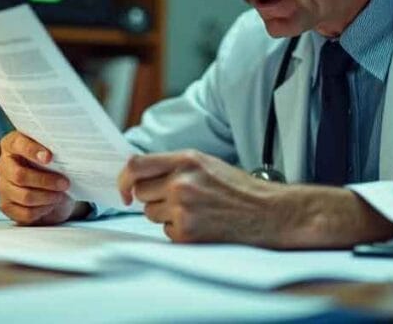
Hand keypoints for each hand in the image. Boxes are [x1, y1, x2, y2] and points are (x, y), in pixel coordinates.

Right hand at [0, 132, 88, 224]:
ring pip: (25, 196)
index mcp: (11, 145)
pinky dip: (42, 210)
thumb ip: (54, 150)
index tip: (49, 157)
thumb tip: (68, 153)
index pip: (17, 144)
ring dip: (47, 197)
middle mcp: (3, 165)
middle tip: (65, 183)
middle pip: (20, 176)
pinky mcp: (7, 206)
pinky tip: (50, 205)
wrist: (51, 188)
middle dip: (46, 181)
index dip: (32, 150)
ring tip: (60, 195)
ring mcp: (2, 186)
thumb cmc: (52, 166)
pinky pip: (25, 212)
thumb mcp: (53, 154)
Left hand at [117, 150, 392, 247]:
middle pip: (140, 193)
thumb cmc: (238, 188)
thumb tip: (136, 174)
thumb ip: (173, 165)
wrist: (270, 212)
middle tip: (179, 199)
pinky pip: (166, 233)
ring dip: (166, 215)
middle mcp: (181, 182)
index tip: (123, 191)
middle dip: (153, 198)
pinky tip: (202, 225)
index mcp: (186, 159)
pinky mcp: (187, 233)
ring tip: (195, 211)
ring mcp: (183, 209)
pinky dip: (179, 232)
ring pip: (151, 215)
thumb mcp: (206, 163)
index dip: (122, 179)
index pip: (135, 165)